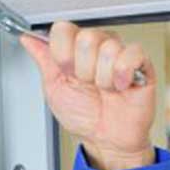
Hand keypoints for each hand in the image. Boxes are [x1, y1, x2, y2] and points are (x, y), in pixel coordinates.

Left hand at [20, 21, 156, 169]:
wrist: (105, 139)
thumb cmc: (83, 117)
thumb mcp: (54, 89)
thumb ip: (43, 60)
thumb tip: (28, 39)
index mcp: (74, 50)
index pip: (63, 30)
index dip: (62, 54)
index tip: (66, 73)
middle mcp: (96, 47)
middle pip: (86, 38)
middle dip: (83, 70)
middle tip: (88, 85)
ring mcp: (118, 53)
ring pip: (107, 48)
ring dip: (102, 79)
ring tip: (105, 89)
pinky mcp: (140, 62)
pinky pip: (131, 54)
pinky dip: (122, 75)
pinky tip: (120, 87)